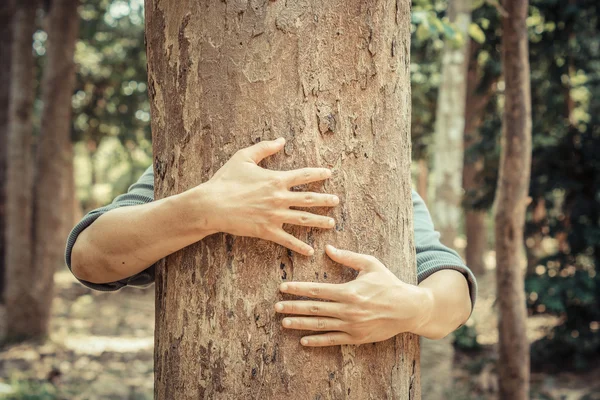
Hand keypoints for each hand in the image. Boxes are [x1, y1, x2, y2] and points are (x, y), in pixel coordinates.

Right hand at [200, 138, 338, 255]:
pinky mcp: (266, 230)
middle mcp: (279, 198)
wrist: (211, 204)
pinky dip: (299, 246)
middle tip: (336, 201)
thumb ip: (264, 148)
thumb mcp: (244, 157)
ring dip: (319, 221)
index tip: (329, 173)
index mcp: (276, 179)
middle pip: (308, 199)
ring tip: (331, 223)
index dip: (318, 174)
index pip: (303, 176)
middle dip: (325, 200)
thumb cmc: (226, 180)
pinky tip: (310, 251)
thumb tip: (281, 140)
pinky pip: (287, 240)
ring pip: (302, 219)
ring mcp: (274, 215)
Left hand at [274, 245, 433, 345]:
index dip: (298, 289)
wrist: (409, 309)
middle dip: (293, 307)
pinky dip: (317, 341)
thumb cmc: (389, 283)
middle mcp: (348, 310)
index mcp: (349, 291)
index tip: (283, 288)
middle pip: (314, 309)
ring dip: (300, 325)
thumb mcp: (371, 265)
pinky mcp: (357, 337)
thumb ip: (348, 257)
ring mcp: (352, 326)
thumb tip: (328, 249)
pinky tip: (303, 341)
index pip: (317, 290)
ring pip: (320, 325)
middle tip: (276, 307)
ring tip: (284, 323)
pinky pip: (333, 340)